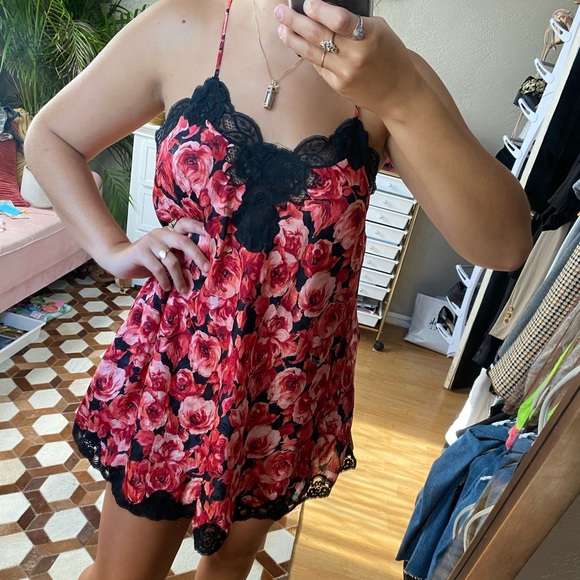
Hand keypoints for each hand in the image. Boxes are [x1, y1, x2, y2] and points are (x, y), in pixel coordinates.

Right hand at [102, 218, 209, 293]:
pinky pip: (157, 268)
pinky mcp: (140, 252)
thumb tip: (202, 269)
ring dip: (179, 277)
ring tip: (183, 289)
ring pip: (171, 260)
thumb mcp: (166, 256)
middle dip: (198, 256)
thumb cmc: (147, 260)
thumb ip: (179, 257)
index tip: (213, 236)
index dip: (200, 227)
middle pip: (184, 241)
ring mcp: (150, 241)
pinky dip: (164, 280)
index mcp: (170, 232)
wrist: (119, 260)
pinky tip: (167, 287)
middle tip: (207, 270)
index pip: (186, 224)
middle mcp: (161, 233)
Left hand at [274, 0, 421, 115]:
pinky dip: (307, 53)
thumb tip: (324, 13)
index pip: (340, 20)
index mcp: (369, 37)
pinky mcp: (338, 86)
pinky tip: (298, 44)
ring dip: (293, 39)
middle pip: (318, 36)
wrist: (398, 93)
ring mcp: (344, 73)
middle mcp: (355, 56)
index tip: (307, 3)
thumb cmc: (391, 57)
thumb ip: (354, 22)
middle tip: (280, 11)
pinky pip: (319, 66)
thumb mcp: (379, 31)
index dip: (320, 11)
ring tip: (281, 28)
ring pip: (312, 53)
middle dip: (296, 21)